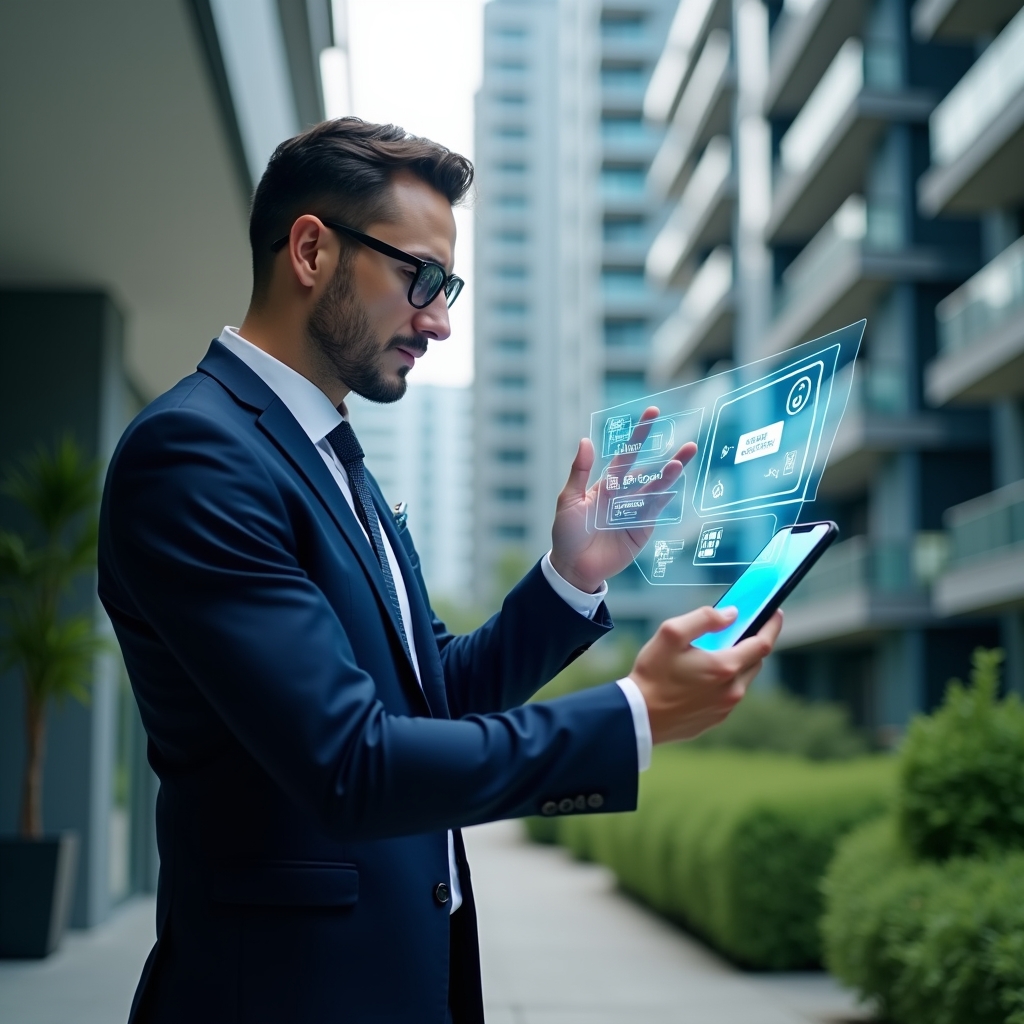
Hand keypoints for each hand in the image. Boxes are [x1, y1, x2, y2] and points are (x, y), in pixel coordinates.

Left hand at [549, 407, 697, 593]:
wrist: (573, 567)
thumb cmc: (566, 533)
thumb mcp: (569, 499)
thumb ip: (579, 471)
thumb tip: (586, 440)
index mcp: (606, 484)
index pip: (626, 454)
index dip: (639, 435)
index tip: (653, 414)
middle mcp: (623, 495)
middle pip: (649, 471)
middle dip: (668, 457)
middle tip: (688, 444)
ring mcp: (634, 512)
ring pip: (655, 490)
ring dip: (668, 476)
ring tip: (681, 461)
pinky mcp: (641, 530)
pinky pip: (654, 512)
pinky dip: (663, 500)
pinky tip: (674, 487)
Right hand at [629, 606, 782, 743]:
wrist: (637, 717)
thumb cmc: (653, 674)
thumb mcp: (672, 633)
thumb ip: (704, 618)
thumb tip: (731, 614)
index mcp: (725, 667)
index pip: (762, 643)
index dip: (771, 625)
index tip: (775, 612)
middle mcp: (732, 690)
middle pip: (755, 661)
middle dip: (751, 643)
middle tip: (739, 630)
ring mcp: (724, 708)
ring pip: (742, 679)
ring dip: (736, 663)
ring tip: (713, 654)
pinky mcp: (714, 720)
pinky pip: (728, 695)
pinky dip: (723, 682)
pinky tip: (701, 678)